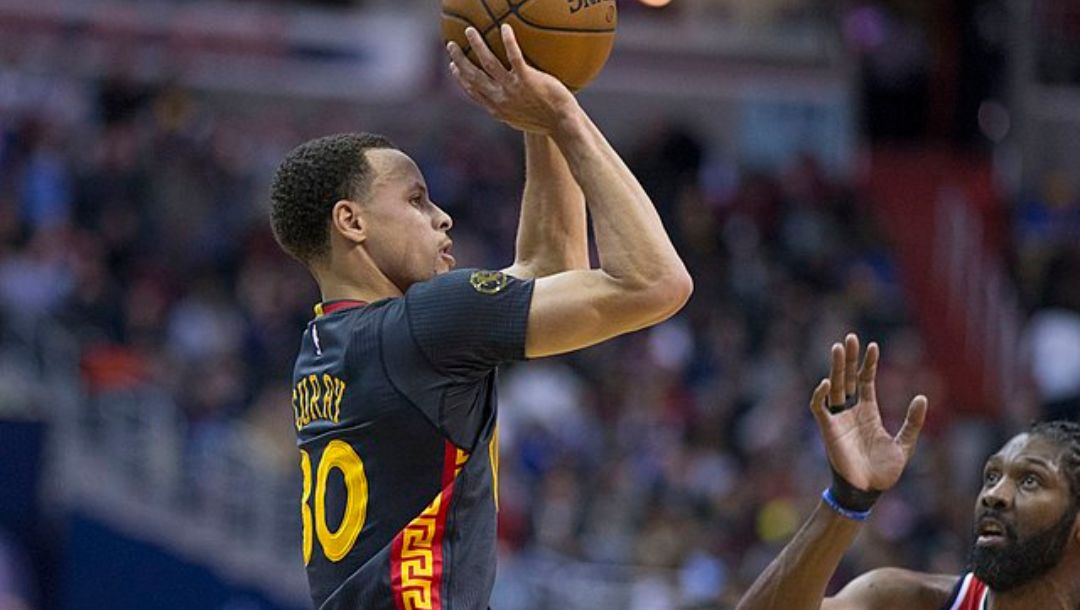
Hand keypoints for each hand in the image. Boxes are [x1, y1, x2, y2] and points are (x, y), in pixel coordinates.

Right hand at [446, 24, 579, 134]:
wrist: (562, 124)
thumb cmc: (546, 123)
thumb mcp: (521, 120)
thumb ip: (510, 109)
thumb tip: (507, 103)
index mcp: (497, 109)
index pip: (473, 91)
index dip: (460, 78)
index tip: (453, 66)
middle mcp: (500, 98)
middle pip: (474, 75)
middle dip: (460, 59)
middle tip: (452, 45)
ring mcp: (513, 88)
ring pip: (488, 63)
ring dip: (477, 45)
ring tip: (470, 31)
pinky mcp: (527, 79)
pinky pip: (514, 56)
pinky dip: (508, 41)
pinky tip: (505, 28)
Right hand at [809, 333, 927, 492]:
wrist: (867, 491)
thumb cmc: (883, 472)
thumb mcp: (904, 444)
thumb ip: (912, 421)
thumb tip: (922, 396)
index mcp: (868, 412)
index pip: (865, 381)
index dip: (868, 364)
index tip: (872, 345)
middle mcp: (852, 411)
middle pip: (847, 378)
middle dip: (848, 358)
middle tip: (849, 338)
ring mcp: (839, 419)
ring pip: (834, 386)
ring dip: (835, 368)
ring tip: (837, 348)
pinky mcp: (828, 429)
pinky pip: (819, 408)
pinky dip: (820, 395)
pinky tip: (826, 383)